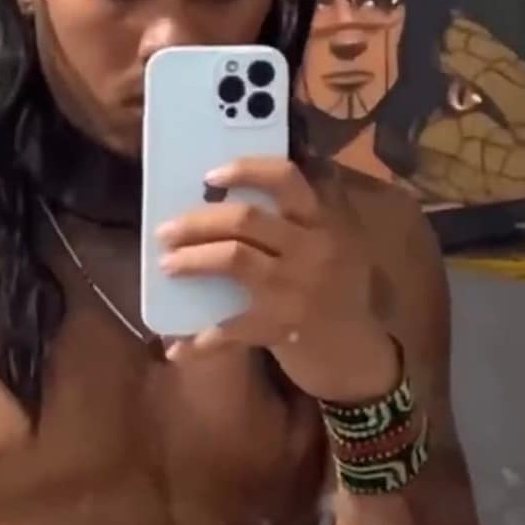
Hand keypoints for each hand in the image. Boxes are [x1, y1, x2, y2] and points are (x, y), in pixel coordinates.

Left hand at [155, 157, 398, 402]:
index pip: (286, 179)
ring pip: (233, 258)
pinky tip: (179, 346)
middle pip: (245, 220)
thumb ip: (306, 217)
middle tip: (166, 231)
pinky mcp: (282, 327)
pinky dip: (201, 340)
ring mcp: (296, 288)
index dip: (245, 171)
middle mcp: (312, 249)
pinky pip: (231, 328)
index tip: (210, 176)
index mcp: (323, 223)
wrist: (357, 353)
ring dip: (191, 260)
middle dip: (197, 222)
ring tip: (167, 265)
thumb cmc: (338, 293)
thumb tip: (244, 189)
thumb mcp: (337, 245)